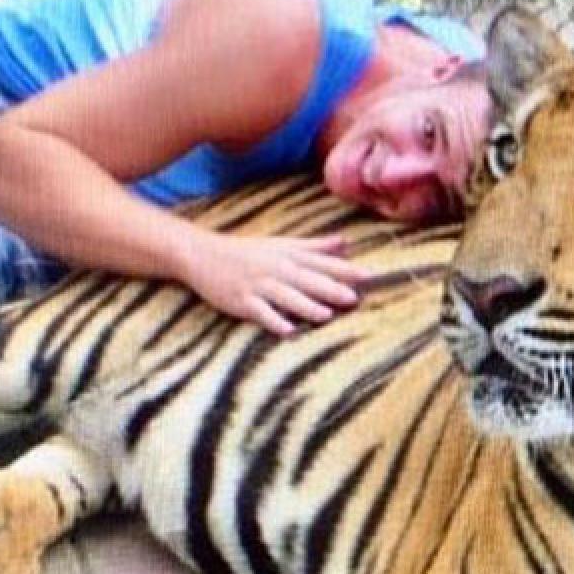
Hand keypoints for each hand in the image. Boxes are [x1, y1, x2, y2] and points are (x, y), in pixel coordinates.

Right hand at [182, 232, 369, 335]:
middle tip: (355, 298)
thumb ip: (314, 246)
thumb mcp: (281, 244)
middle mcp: (277, 269)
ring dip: (306, 306)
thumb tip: (345, 242)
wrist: (202, 254)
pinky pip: (261, 312)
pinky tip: (288, 331)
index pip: (322, 263)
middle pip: (308, 280)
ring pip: (287, 296)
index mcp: (289, 255)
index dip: (346, 270)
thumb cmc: (247, 251)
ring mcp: (259, 285)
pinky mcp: (242, 301)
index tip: (371, 277)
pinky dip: (274, 321)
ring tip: (327, 315)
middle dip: (332, 289)